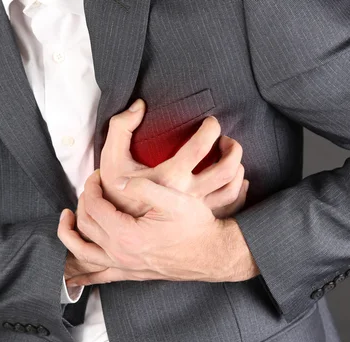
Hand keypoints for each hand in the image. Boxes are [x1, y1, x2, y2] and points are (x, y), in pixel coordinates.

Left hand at [60, 170, 259, 286]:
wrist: (212, 254)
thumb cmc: (196, 226)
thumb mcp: (173, 199)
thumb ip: (142, 188)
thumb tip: (115, 181)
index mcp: (127, 234)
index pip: (94, 206)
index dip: (91, 187)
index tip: (97, 175)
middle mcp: (120, 253)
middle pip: (85, 225)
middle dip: (83, 202)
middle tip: (91, 187)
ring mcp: (124, 266)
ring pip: (83, 252)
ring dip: (70, 234)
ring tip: (66, 219)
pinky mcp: (130, 274)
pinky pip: (99, 276)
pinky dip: (83, 274)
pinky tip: (73, 275)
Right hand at [99, 98, 248, 218]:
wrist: (118, 227)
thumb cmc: (116, 191)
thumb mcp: (111, 157)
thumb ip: (121, 127)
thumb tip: (139, 105)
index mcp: (169, 177)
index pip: (201, 147)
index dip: (211, 128)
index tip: (210, 122)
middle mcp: (187, 194)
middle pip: (226, 169)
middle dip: (232, 148)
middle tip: (224, 139)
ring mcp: (196, 209)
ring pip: (231, 187)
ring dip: (238, 167)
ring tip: (228, 155)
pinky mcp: (200, 218)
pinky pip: (230, 205)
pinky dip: (239, 189)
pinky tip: (235, 179)